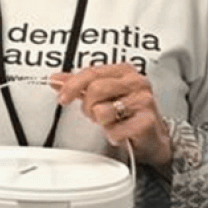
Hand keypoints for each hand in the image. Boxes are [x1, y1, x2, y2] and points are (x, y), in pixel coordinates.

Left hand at [52, 64, 171, 168]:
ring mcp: (144, 102)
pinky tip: (120, 132)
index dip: (72, 85)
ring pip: (102, 110)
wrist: (151, 136)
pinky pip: (114, 130)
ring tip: (110, 121)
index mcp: (125, 71)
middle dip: (88, 106)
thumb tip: (56, 79)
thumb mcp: (102, 94)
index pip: (91, 72)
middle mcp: (137, 83)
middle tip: (94, 113)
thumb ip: (79, 85)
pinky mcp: (147, 122)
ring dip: (100, 121)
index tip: (62, 97)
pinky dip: (112, 135)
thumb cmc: (127, 112)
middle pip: (95, 90)